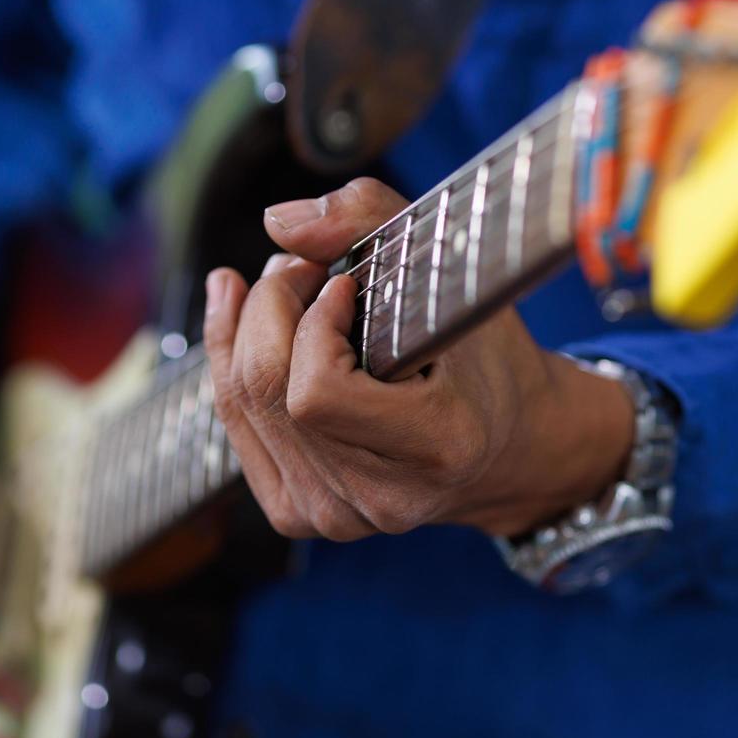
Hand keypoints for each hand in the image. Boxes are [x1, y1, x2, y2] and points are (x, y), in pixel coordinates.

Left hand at [202, 177, 634, 540]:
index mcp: (438, 447)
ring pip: (240, 406)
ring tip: (281, 286)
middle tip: (299, 266)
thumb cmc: (487, 358)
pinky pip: (236, 428)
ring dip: (245, 327)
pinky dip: (231, 364)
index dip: (312, 326)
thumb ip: (372, 221)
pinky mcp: (299, 517)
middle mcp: (381, 497)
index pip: (317, 394)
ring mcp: (335, 517)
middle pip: (267, 391)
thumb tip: (278, 222)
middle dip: (268, 307)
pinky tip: (242, 321)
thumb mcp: (457, 275)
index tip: (340, 283)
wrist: (505, 449)